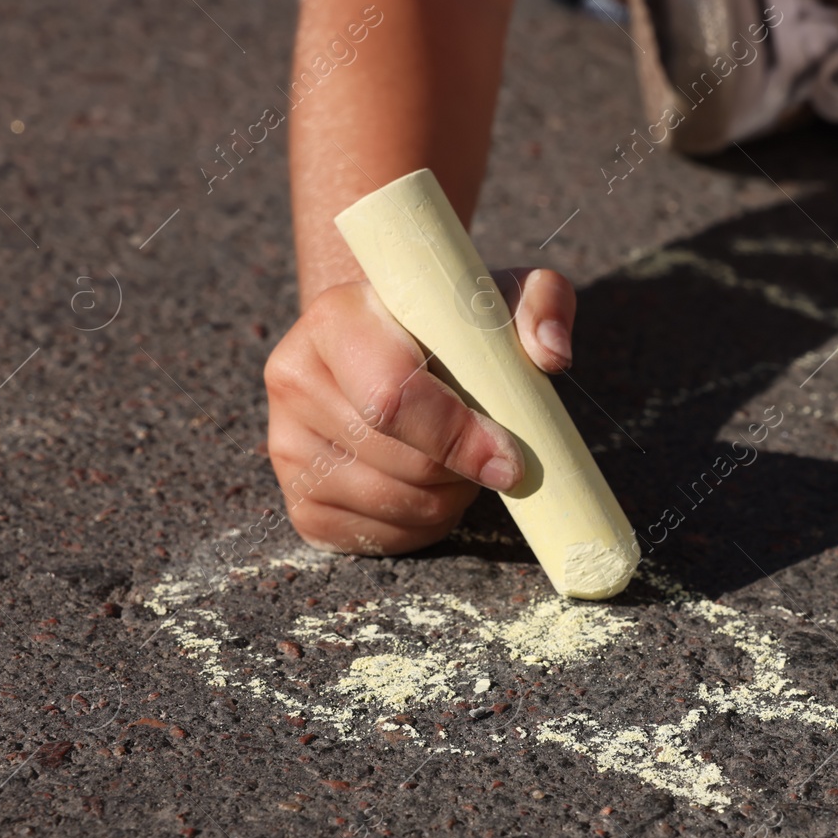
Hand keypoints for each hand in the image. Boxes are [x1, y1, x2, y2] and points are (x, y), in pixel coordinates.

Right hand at [264, 268, 575, 553]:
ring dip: (449, 497)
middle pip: (404, 463)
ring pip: (396, 505)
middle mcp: (295, 379)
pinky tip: (430, 485)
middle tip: (489, 449)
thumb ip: (541, 304)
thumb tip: (551, 354)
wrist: (390, 350)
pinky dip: (424, 524)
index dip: (459, 438)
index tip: (510, 459)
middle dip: (464, 471)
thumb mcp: (501, 297)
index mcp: (336, 319)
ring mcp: (286, 445)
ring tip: (457, 460)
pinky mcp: (300, 503)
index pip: (394, 398)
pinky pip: (380, 539)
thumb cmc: (451, 325)